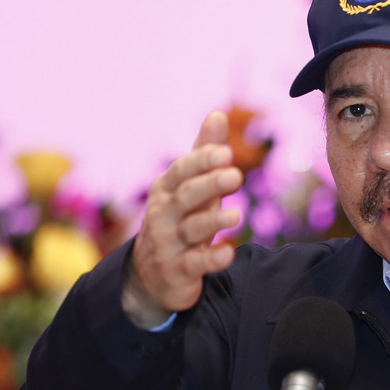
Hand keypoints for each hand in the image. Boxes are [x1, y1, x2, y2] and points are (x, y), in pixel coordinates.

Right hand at [122, 110, 243, 327]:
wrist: (153, 276)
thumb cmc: (179, 222)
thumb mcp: (191, 188)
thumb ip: (204, 155)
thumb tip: (217, 113)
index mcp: (167, 190)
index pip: (181, 171)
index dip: (201, 161)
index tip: (225, 151)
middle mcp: (164, 214)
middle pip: (185, 197)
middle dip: (208, 184)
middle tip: (235, 174)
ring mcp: (169, 244)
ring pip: (190, 230)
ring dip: (212, 221)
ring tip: (237, 216)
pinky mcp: (178, 271)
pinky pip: (194, 264)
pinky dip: (211, 259)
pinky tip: (228, 253)